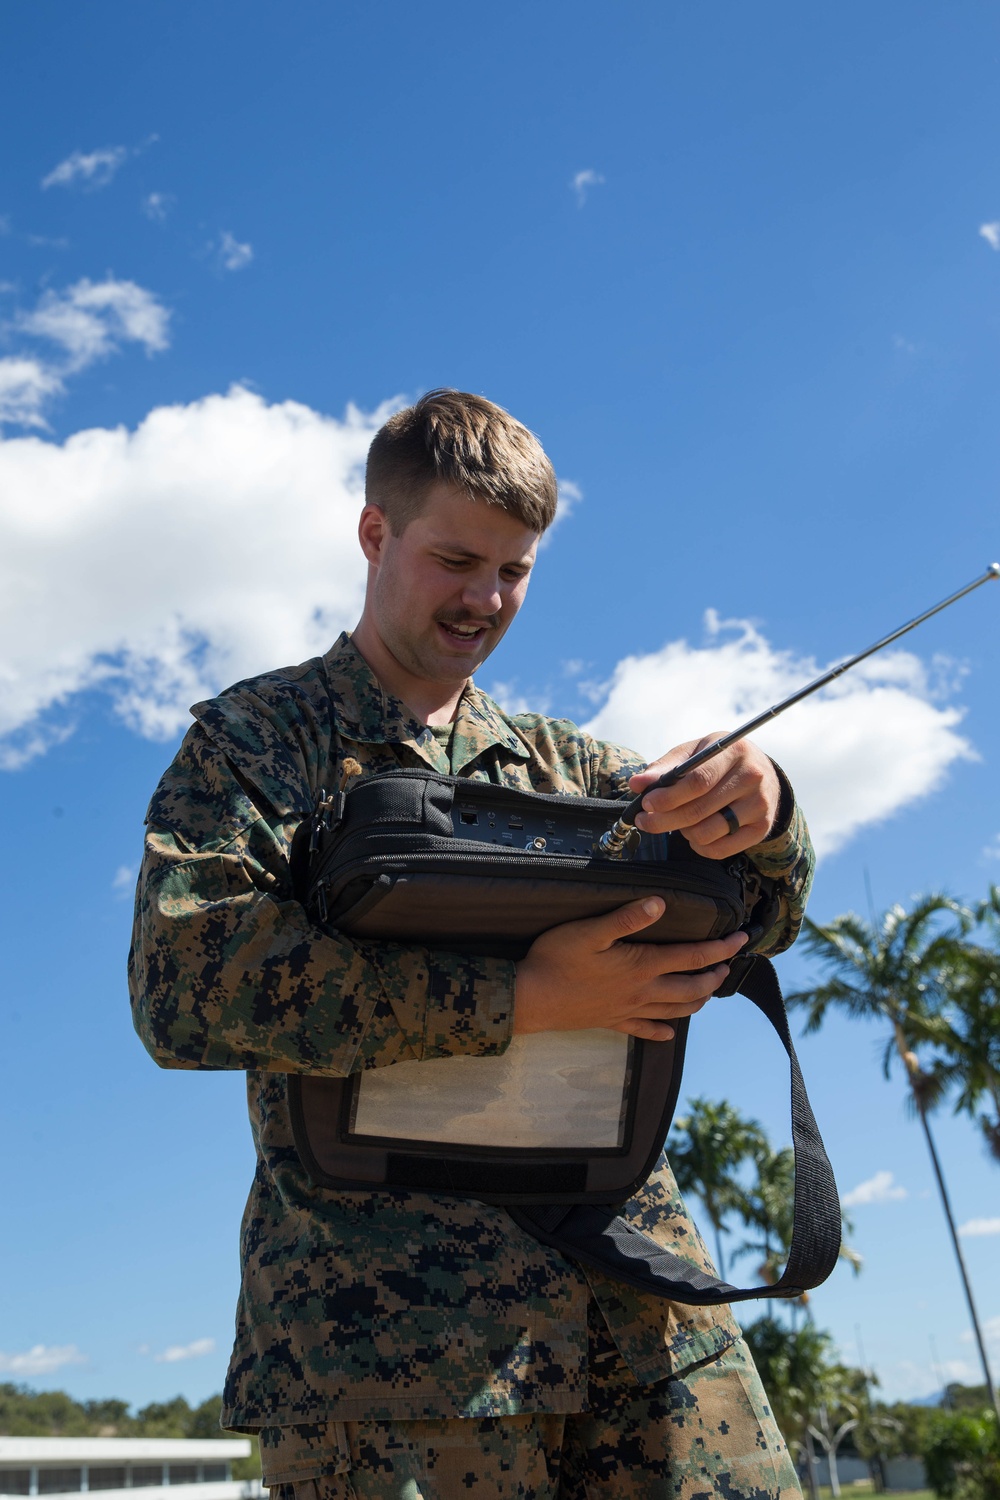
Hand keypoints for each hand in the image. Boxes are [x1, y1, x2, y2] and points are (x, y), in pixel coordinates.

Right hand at [514, 896, 748, 1040]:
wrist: (530, 999)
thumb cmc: (555, 959)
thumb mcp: (589, 931)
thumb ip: (626, 918)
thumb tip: (660, 904)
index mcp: (641, 965)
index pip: (692, 956)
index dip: (720, 948)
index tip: (741, 939)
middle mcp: (642, 991)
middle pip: (691, 987)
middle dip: (715, 976)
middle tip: (728, 965)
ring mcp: (628, 1010)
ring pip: (675, 1010)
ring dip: (698, 1001)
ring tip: (709, 992)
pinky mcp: (612, 1022)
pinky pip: (645, 1030)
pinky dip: (662, 1031)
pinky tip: (669, 1033)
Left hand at [628, 735, 780, 858]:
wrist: (763, 773)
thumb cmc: (720, 761)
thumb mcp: (696, 751)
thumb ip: (666, 766)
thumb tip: (637, 783)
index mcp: (733, 751)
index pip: (697, 781)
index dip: (668, 796)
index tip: (647, 803)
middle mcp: (751, 777)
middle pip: (699, 810)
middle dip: (664, 819)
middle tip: (645, 820)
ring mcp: (759, 805)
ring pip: (707, 832)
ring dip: (683, 832)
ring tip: (679, 821)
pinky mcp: (761, 828)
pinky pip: (720, 850)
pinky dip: (699, 846)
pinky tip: (694, 834)